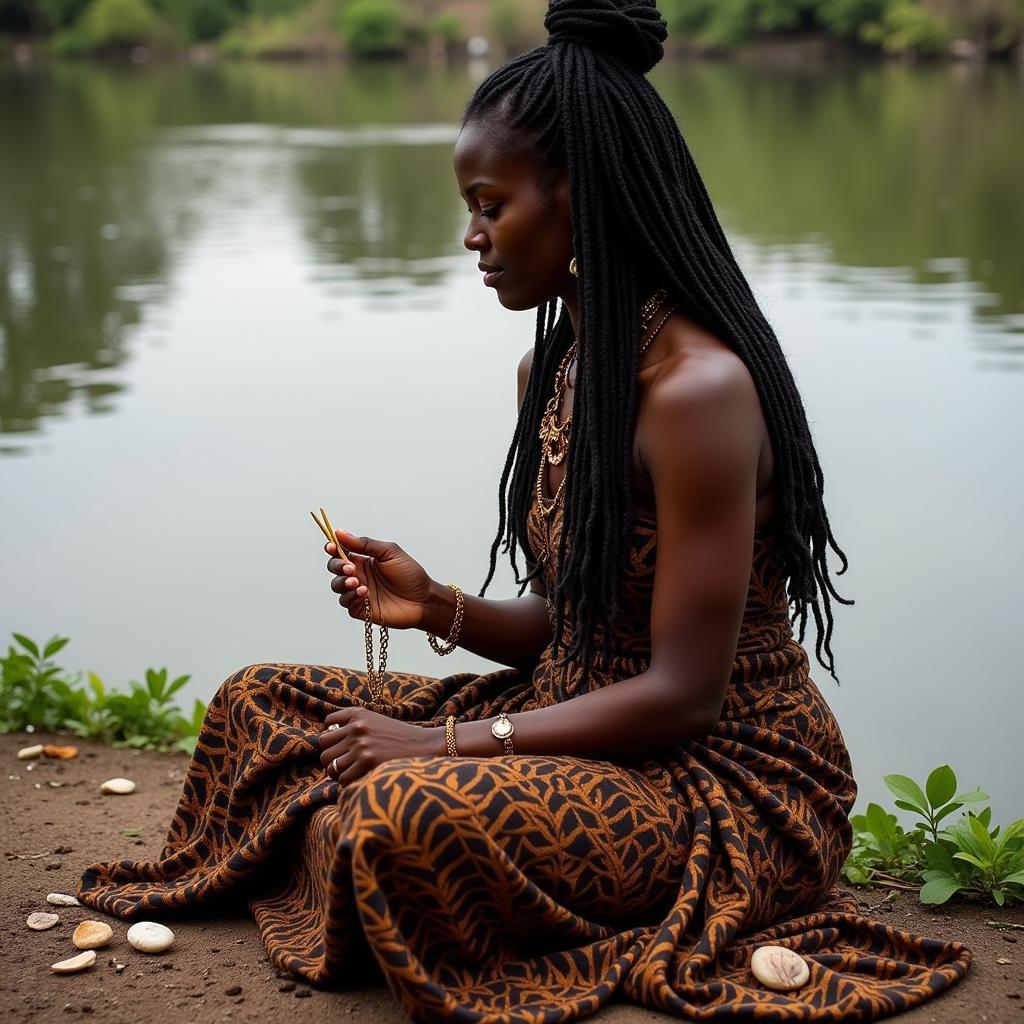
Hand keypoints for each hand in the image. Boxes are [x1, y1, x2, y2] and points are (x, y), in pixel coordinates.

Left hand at [317, 706, 442, 784]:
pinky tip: (361, 779)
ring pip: (330, 765)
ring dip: (338, 772)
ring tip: (353, 773)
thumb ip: (352, 726)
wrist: (425, 745)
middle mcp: (356, 726)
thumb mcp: (375, 721)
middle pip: (323, 747)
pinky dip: (349, 783)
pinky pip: (343, 779)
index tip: (342, 746)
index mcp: (358, 713)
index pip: (327, 724)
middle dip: (331, 758)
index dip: (332, 738)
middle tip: (345, 764)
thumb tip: (325, 740)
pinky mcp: (367, 761)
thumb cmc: (399, 737)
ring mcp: (361, 744)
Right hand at [326, 528, 433, 629]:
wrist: (423, 599)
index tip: (331, 546)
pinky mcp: (360, 608)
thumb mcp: (389, 553)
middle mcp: (359, 575)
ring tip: (357, 582)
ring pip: (336, 586)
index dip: (333, 548)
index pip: (341, 551)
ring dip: (342, 582)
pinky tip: (363, 593)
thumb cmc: (410, 574)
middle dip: (337, 566)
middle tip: (350, 568)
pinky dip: (349, 596)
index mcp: (364, 559)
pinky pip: (345, 602)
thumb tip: (340, 533)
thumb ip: (365, 544)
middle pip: (334, 568)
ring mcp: (358, 592)